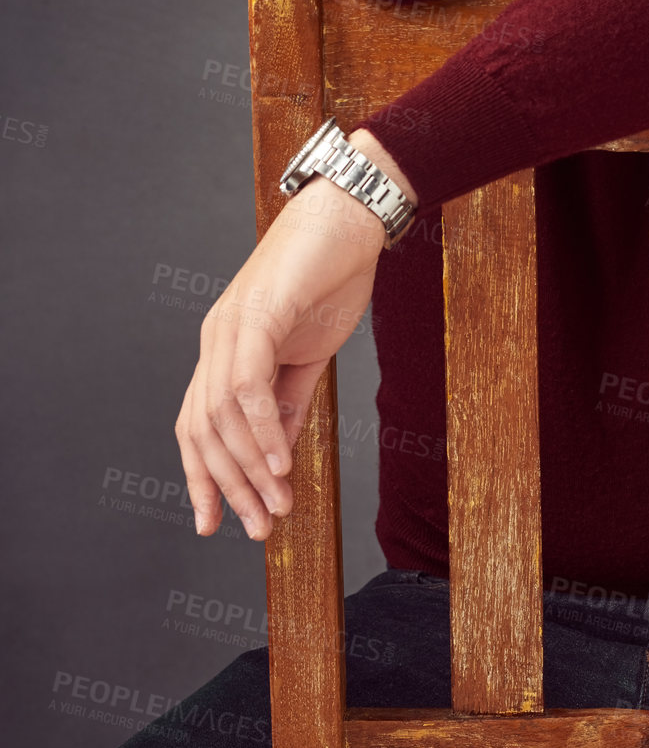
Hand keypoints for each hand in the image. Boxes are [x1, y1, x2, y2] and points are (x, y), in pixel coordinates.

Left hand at [175, 131, 409, 539]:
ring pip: (223, 416)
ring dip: (251, 469)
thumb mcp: (309, 354)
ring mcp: (231, 324)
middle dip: (228, 487)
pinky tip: (281, 463)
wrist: (352, 217)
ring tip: (278, 506)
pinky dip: (263, 430)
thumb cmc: (332, 277)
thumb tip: (278, 457)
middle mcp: (216, 338)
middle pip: (203, 429)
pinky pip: (249, 386)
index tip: (214, 522)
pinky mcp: (257, 313)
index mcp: (224, 347)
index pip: (197, 425)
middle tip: (257, 529)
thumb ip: (289, 403)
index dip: (201, 476)